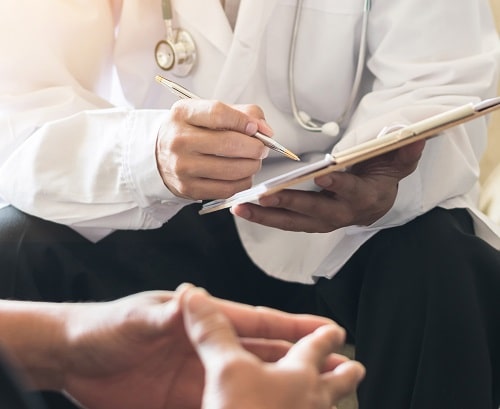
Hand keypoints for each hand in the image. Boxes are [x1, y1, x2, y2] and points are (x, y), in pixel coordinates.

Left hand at [60, 286, 334, 408]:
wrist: (73, 359)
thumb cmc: (104, 327)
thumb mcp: (138, 317)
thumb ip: (168, 312)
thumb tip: (193, 298)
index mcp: (202, 321)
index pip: (257, 322)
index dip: (293, 326)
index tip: (326, 329)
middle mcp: (207, 348)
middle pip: (263, 355)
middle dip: (299, 360)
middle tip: (334, 368)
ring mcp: (199, 376)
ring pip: (249, 383)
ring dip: (280, 389)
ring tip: (312, 397)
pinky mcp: (184, 402)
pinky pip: (222, 405)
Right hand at [156, 100, 271, 199]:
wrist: (161, 155)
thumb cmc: (192, 131)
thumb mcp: (209, 112)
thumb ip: (242, 113)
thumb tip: (265, 130)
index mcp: (183, 114)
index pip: (218, 114)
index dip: (243, 121)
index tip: (256, 128)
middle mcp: (179, 140)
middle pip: (228, 144)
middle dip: (255, 147)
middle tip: (262, 148)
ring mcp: (183, 167)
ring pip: (232, 170)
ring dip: (252, 166)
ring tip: (253, 161)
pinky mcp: (189, 189)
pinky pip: (227, 189)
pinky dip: (243, 182)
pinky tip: (242, 175)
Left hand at [232, 141, 424, 231]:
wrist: (375, 200)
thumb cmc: (381, 175)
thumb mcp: (398, 160)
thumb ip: (405, 148)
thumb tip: (418, 135)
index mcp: (364, 197)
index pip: (351, 191)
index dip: (339, 185)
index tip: (323, 176)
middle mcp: (342, 213)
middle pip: (314, 211)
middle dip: (290, 203)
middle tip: (266, 195)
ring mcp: (322, 221)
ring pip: (294, 221)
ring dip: (267, 216)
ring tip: (241, 208)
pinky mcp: (307, 223)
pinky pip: (284, 222)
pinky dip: (264, 217)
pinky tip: (243, 209)